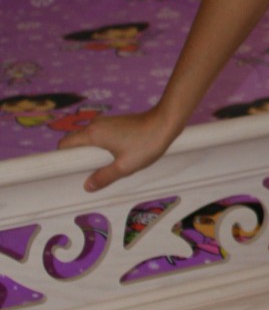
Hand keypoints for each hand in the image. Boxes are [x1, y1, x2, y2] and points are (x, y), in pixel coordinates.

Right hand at [58, 109, 176, 192]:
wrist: (165, 122)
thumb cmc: (146, 144)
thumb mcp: (124, 167)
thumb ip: (104, 177)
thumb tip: (87, 186)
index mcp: (92, 134)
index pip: (64, 144)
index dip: (63, 159)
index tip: (70, 172)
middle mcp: (95, 125)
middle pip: (76, 142)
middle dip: (78, 158)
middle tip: (89, 174)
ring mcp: (106, 123)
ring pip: (89, 140)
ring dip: (92, 154)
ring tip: (104, 168)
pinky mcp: (115, 123)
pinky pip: (101, 137)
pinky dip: (102, 148)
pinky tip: (115, 158)